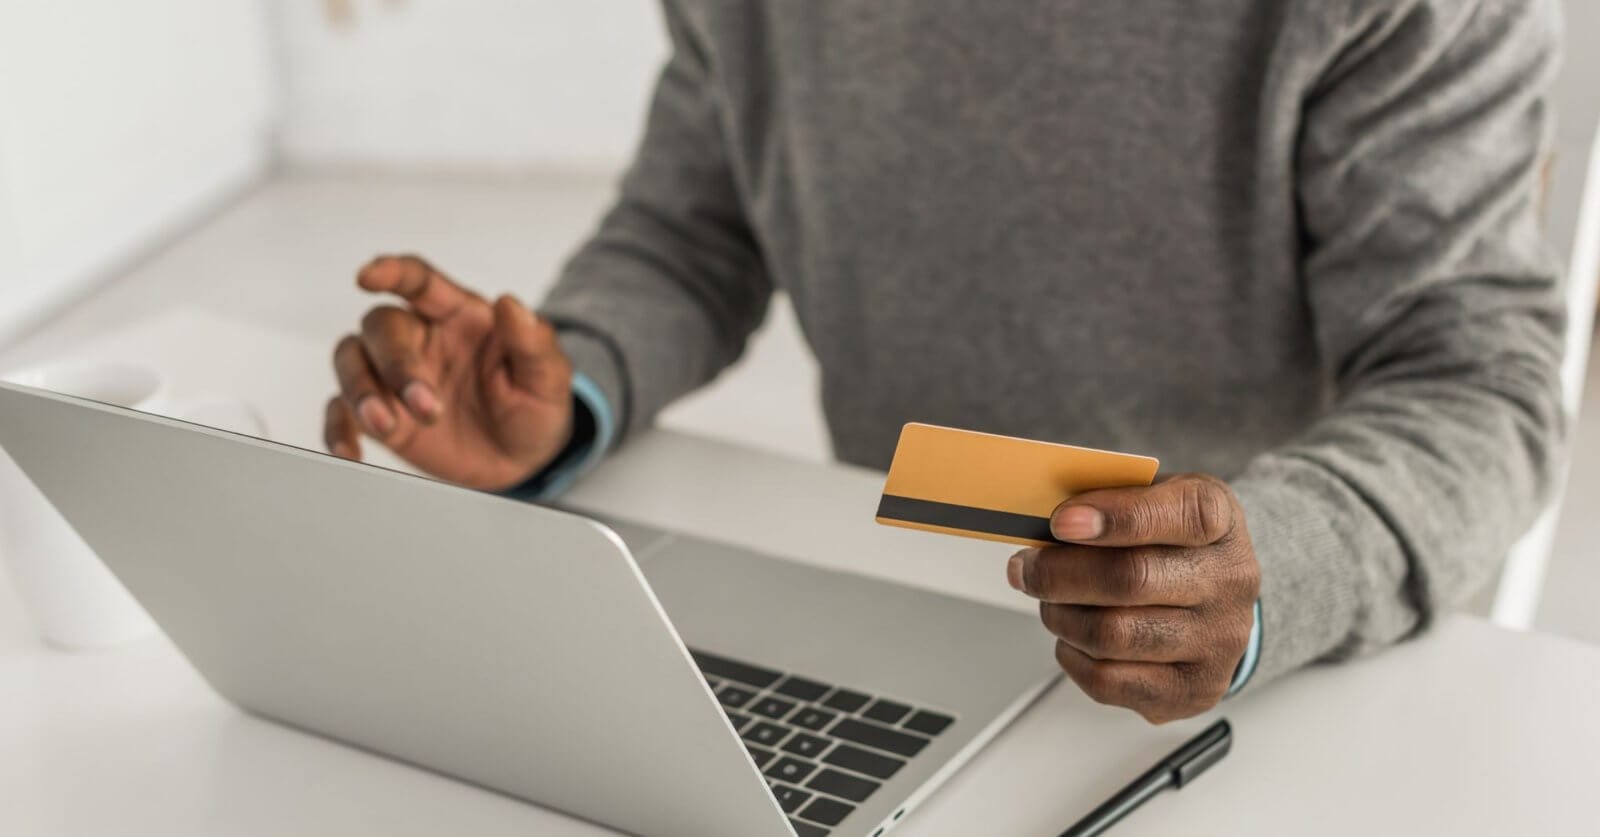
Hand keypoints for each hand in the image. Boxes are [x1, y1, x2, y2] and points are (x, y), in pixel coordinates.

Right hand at [324, 255, 574, 490]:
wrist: (523, 461)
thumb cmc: (533, 407)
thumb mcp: (548, 378)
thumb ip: (533, 342)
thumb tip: (510, 304)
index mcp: (459, 316)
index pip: (419, 280)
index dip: (392, 271)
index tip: (367, 276)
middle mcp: (420, 340)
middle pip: (381, 327)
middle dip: (396, 365)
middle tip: (426, 407)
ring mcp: (394, 378)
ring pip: (351, 361)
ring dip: (361, 391)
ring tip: (387, 426)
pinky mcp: (381, 416)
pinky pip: (342, 412)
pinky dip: (338, 429)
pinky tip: (350, 451)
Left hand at [1006, 474, 1259, 722]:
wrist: (1211, 597)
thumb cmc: (1167, 541)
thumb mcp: (1150, 497)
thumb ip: (1106, 501)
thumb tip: (1039, 521)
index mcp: (1219, 520)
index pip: (1182, 515)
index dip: (1115, 517)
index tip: (1061, 522)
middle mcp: (1230, 581)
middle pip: (1131, 579)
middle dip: (1060, 573)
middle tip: (1027, 567)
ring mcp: (1217, 641)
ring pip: (1112, 635)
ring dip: (1061, 616)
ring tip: (1050, 602)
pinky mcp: (1192, 690)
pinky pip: (1108, 680)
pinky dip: (1072, 656)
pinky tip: (1071, 637)